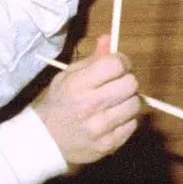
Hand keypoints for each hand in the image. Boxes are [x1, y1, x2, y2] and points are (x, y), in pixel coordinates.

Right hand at [33, 35, 141, 167]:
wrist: (47, 140)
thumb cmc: (59, 104)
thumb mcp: (68, 76)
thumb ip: (92, 59)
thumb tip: (109, 38)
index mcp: (78, 85)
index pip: (116, 65)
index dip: (122, 62)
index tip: (119, 66)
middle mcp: (90, 106)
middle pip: (131, 83)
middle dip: (126, 81)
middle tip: (117, 85)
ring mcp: (101, 127)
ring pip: (135, 104)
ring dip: (127, 101)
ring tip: (113, 104)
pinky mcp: (109, 144)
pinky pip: (133, 124)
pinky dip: (126, 120)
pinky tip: (111, 119)